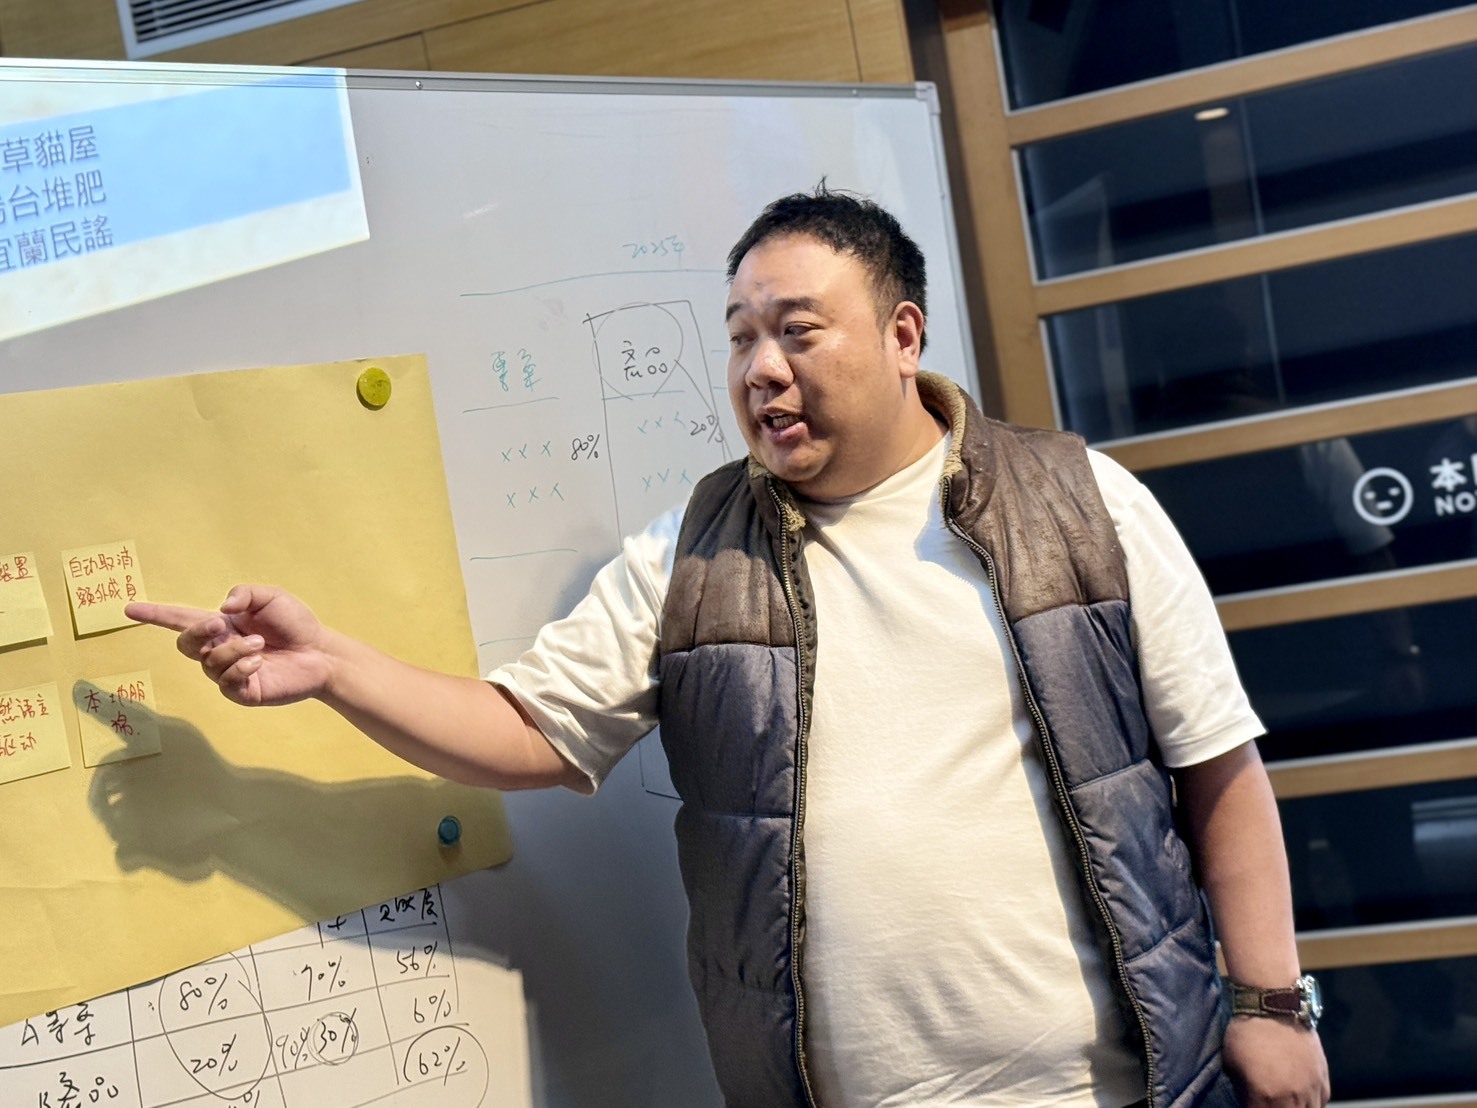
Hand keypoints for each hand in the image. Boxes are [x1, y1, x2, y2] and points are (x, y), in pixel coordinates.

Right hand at [126, 585, 334, 706]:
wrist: (321, 653)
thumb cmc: (296, 624)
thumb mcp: (271, 597)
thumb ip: (244, 594)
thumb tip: (221, 608)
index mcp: (220, 625)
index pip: (179, 619)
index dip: (154, 614)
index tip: (128, 608)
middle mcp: (219, 649)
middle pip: (185, 644)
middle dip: (197, 632)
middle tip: (219, 623)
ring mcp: (228, 673)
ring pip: (209, 662)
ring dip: (232, 649)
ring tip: (258, 644)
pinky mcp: (242, 692)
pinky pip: (226, 682)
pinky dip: (240, 668)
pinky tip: (258, 663)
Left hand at [1222, 1015, 1329, 1106]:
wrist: (1274, 1006)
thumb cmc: (1247, 1033)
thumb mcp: (1232, 1064)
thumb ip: (1243, 1091)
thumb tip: (1248, 1100)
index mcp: (1265, 1097)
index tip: (1250, 1102)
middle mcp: (1292, 1099)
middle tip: (1268, 1100)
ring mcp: (1311, 1090)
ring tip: (1284, 1100)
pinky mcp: (1323, 1080)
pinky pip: (1321, 1103)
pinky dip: (1310, 1103)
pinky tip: (1300, 1097)